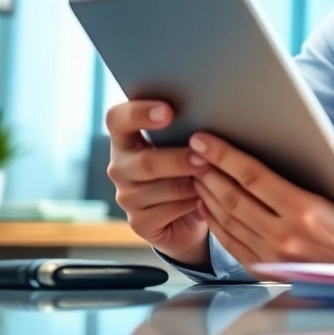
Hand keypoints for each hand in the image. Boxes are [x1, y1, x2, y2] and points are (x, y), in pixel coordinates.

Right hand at [106, 98, 209, 265]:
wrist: (189, 213)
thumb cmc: (189, 168)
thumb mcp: (184, 145)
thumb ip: (185, 130)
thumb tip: (212, 114)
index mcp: (125, 139)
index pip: (117, 119)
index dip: (138, 113)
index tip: (168, 112)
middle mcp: (120, 167)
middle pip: (145, 162)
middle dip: (179, 160)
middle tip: (205, 158)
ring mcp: (127, 197)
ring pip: (162, 189)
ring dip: (193, 184)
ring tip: (216, 177)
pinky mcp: (139, 222)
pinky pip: (169, 210)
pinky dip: (193, 203)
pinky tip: (207, 198)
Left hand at [188, 131, 333, 270]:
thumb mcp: (328, 193)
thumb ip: (291, 178)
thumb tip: (253, 157)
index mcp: (304, 209)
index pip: (252, 176)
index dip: (224, 155)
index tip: (204, 140)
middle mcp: (284, 235)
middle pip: (234, 196)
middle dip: (208, 170)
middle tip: (193, 152)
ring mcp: (272, 255)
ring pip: (228, 218)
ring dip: (207, 193)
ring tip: (196, 173)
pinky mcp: (265, 269)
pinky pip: (230, 242)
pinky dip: (214, 221)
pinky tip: (206, 205)